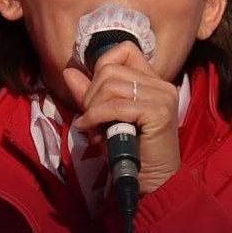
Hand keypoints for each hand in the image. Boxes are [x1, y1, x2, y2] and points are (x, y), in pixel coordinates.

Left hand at [62, 42, 181, 195]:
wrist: (152, 182)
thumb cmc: (128, 152)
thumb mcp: (104, 118)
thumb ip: (90, 94)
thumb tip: (69, 71)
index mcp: (152, 81)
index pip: (125, 50)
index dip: (102, 65)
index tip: (94, 94)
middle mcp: (161, 85)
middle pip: (110, 70)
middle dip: (91, 94)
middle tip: (90, 119)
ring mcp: (162, 96)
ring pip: (110, 86)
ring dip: (93, 109)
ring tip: (94, 129)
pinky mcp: (158, 112)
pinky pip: (115, 106)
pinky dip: (96, 118)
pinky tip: (93, 132)